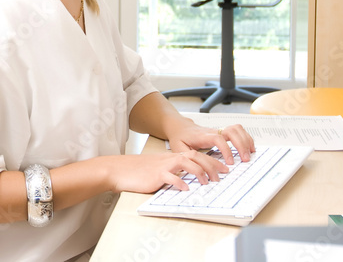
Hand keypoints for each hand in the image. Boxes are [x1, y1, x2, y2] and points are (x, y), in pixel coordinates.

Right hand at [102, 150, 233, 194]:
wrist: (119, 169)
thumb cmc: (138, 171)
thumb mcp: (159, 168)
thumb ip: (173, 171)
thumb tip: (189, 180)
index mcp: (172, 157)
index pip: (196, 154)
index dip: (212, 161)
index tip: (223, 168)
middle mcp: (169, 158)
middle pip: (195, 156)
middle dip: (211, 165)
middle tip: (222, 175)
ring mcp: (163, 166)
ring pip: (186, 163)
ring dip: (199, 172)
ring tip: (207, 182)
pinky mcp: (155, 175)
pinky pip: (170, 177)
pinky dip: (180, 182)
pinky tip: (186, 188)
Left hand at [168, 123, 255, 164]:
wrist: (180, 127)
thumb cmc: (180, 138)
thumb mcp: (178, 149)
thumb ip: (188, 158)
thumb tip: (198, 168)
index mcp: (202, 136)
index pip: (217, 138)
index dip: (226, 149)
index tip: (230, 162)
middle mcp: (212, 131)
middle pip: (231, 131)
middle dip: (241, 144)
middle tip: (245, 159)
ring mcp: (218, 130)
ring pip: (236, 129)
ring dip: (245, 140)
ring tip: (249, 154)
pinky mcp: (223, 132)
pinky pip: (238, 130)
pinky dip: (246, 138)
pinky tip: (249, 148)